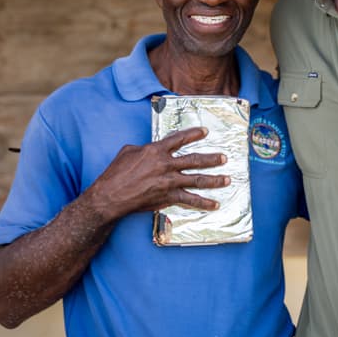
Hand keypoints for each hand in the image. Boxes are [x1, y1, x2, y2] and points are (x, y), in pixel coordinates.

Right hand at [86, 127, 228, 219]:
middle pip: (195, 159)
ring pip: (197, 180)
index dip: (194, 134)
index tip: (205, 131)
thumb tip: (150, 149)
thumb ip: (144, 148)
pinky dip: (203, 203)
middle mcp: (166, 164)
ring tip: (227, 179)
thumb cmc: (115, 173)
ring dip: (214, 180)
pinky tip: (214, 205)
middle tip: (224, 157)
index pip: (179, 138)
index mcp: (156, 150)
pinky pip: (190, 200)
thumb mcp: (128, 151)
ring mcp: (169, 182)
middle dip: (212, 159)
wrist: (111, 196)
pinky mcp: (168, 197)